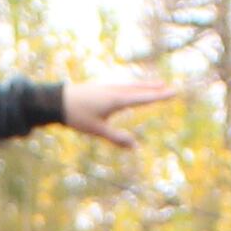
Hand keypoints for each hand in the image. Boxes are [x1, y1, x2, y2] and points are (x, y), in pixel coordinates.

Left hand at [58, 73, 179, 142]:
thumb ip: (116, 138)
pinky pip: (122, 85)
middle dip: (154, 89)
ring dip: (144, 85)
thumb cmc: (77, 116)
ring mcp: (107, 87)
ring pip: (131, 85)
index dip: (159, 96)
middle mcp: (114, 90)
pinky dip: (132, 85)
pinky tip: (132, 87)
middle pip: (139, 88)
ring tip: (156, 84)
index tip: (173, 92)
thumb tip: (134, 146)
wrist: (57, 101)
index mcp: (116, 99)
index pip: (143, 98)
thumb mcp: (97, 130)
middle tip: (170, 87)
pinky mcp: (101, 88)